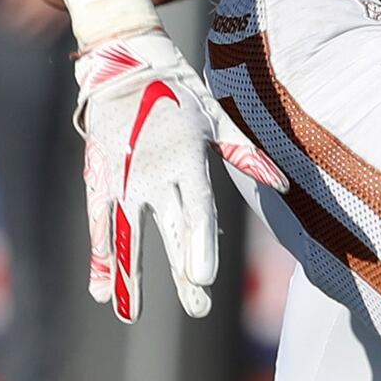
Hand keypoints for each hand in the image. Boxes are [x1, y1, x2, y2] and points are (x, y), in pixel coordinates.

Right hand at [74, 28, 284, 322]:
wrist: (122, 65)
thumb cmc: (178, 93)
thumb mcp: (215, 118)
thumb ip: (245, 153)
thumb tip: (282, 184)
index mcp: (185, 158)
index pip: (195, 209)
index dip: (199, 243)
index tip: (203, 278)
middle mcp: (152, 172)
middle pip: (168, 231)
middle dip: (181, 272)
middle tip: (197, 308)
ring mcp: (122, 179)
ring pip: (125, 236)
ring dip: (129, 277)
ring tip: (129, 315)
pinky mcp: (98, 179)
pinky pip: (98, 226)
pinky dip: (100, 259)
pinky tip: (102, 291)